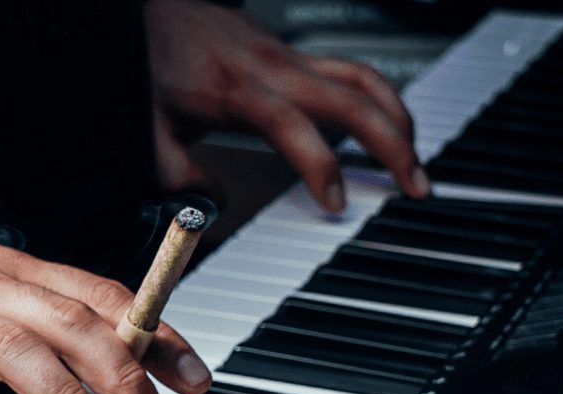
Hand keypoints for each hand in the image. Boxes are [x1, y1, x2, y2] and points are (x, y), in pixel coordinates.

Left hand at [144, 0, 428, 212]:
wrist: (147, 15)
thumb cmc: (148, 65)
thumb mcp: (148, 132)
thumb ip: (178, 176)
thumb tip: (211, 206)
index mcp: (237, 89)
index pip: (292, 127)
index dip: (320, 166)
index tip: (336, 204)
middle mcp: (271, 67)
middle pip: (350, 99)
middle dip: (391, 143)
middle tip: (415, 185)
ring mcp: (286, 56)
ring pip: (361, 77)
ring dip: (396, 117)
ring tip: (415, 159)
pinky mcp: (290, 53)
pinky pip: (348, 70)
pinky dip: (376, 98)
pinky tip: (384, 124)